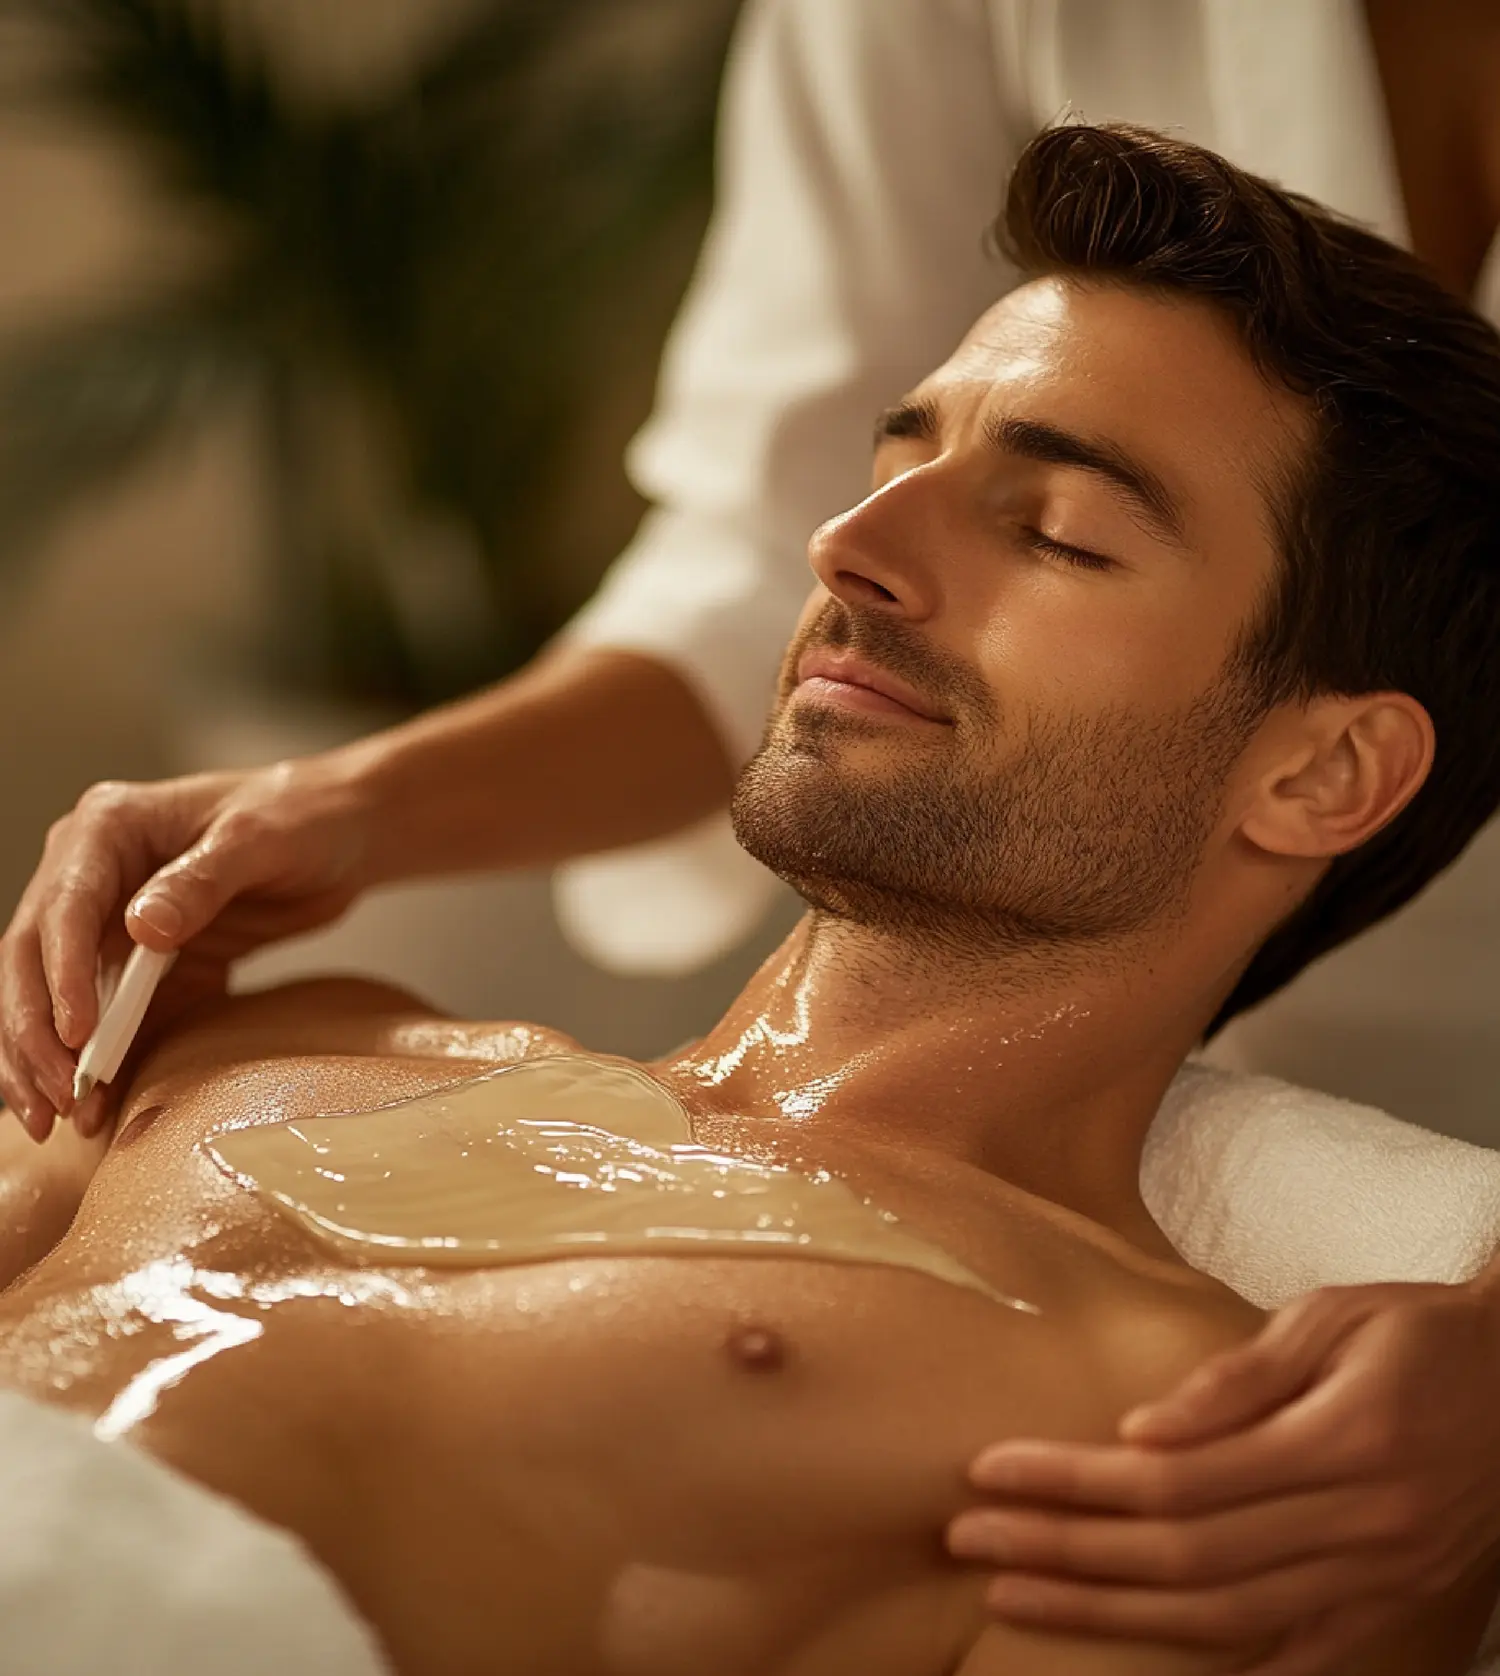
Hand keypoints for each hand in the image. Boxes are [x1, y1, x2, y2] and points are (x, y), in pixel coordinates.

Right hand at [0, 757, 376, 1141]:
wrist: (338, 834)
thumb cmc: (298, 818)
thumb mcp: (258, 840)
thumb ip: (202, 880)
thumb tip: (141, 927)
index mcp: (107, 829)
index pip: (64, 908)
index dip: (61, 975)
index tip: (76, 1034)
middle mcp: (93, 875)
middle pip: (36, 959)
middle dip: (35, 1033)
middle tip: (56, 1098)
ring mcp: (114, 924)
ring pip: (57, 998)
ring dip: (49, 1060)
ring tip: (55, 1122)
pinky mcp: (146, 966)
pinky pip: (110, 1020)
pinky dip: (99, 1064)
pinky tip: (95, 1110)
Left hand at [947, 1280, 1499, 1673]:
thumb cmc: (1420, 1333)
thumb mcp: (1332, 1319)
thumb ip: (1238, 1378)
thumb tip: (1140, 1429)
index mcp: (1339, 1445)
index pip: (1175, 1481)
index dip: (1075, 1483)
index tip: (991, 1472)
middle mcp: (1359, 1528)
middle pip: (1183, 1560)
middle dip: (1065, 1555)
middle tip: (970, 1540)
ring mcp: (1378, 1581)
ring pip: (1223, 1619)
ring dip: (1110, 1616)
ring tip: (1016, 1598)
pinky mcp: (1393, 1606)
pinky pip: (1298, 1658)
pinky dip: (1220, 1667)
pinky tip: (1144, 1664)